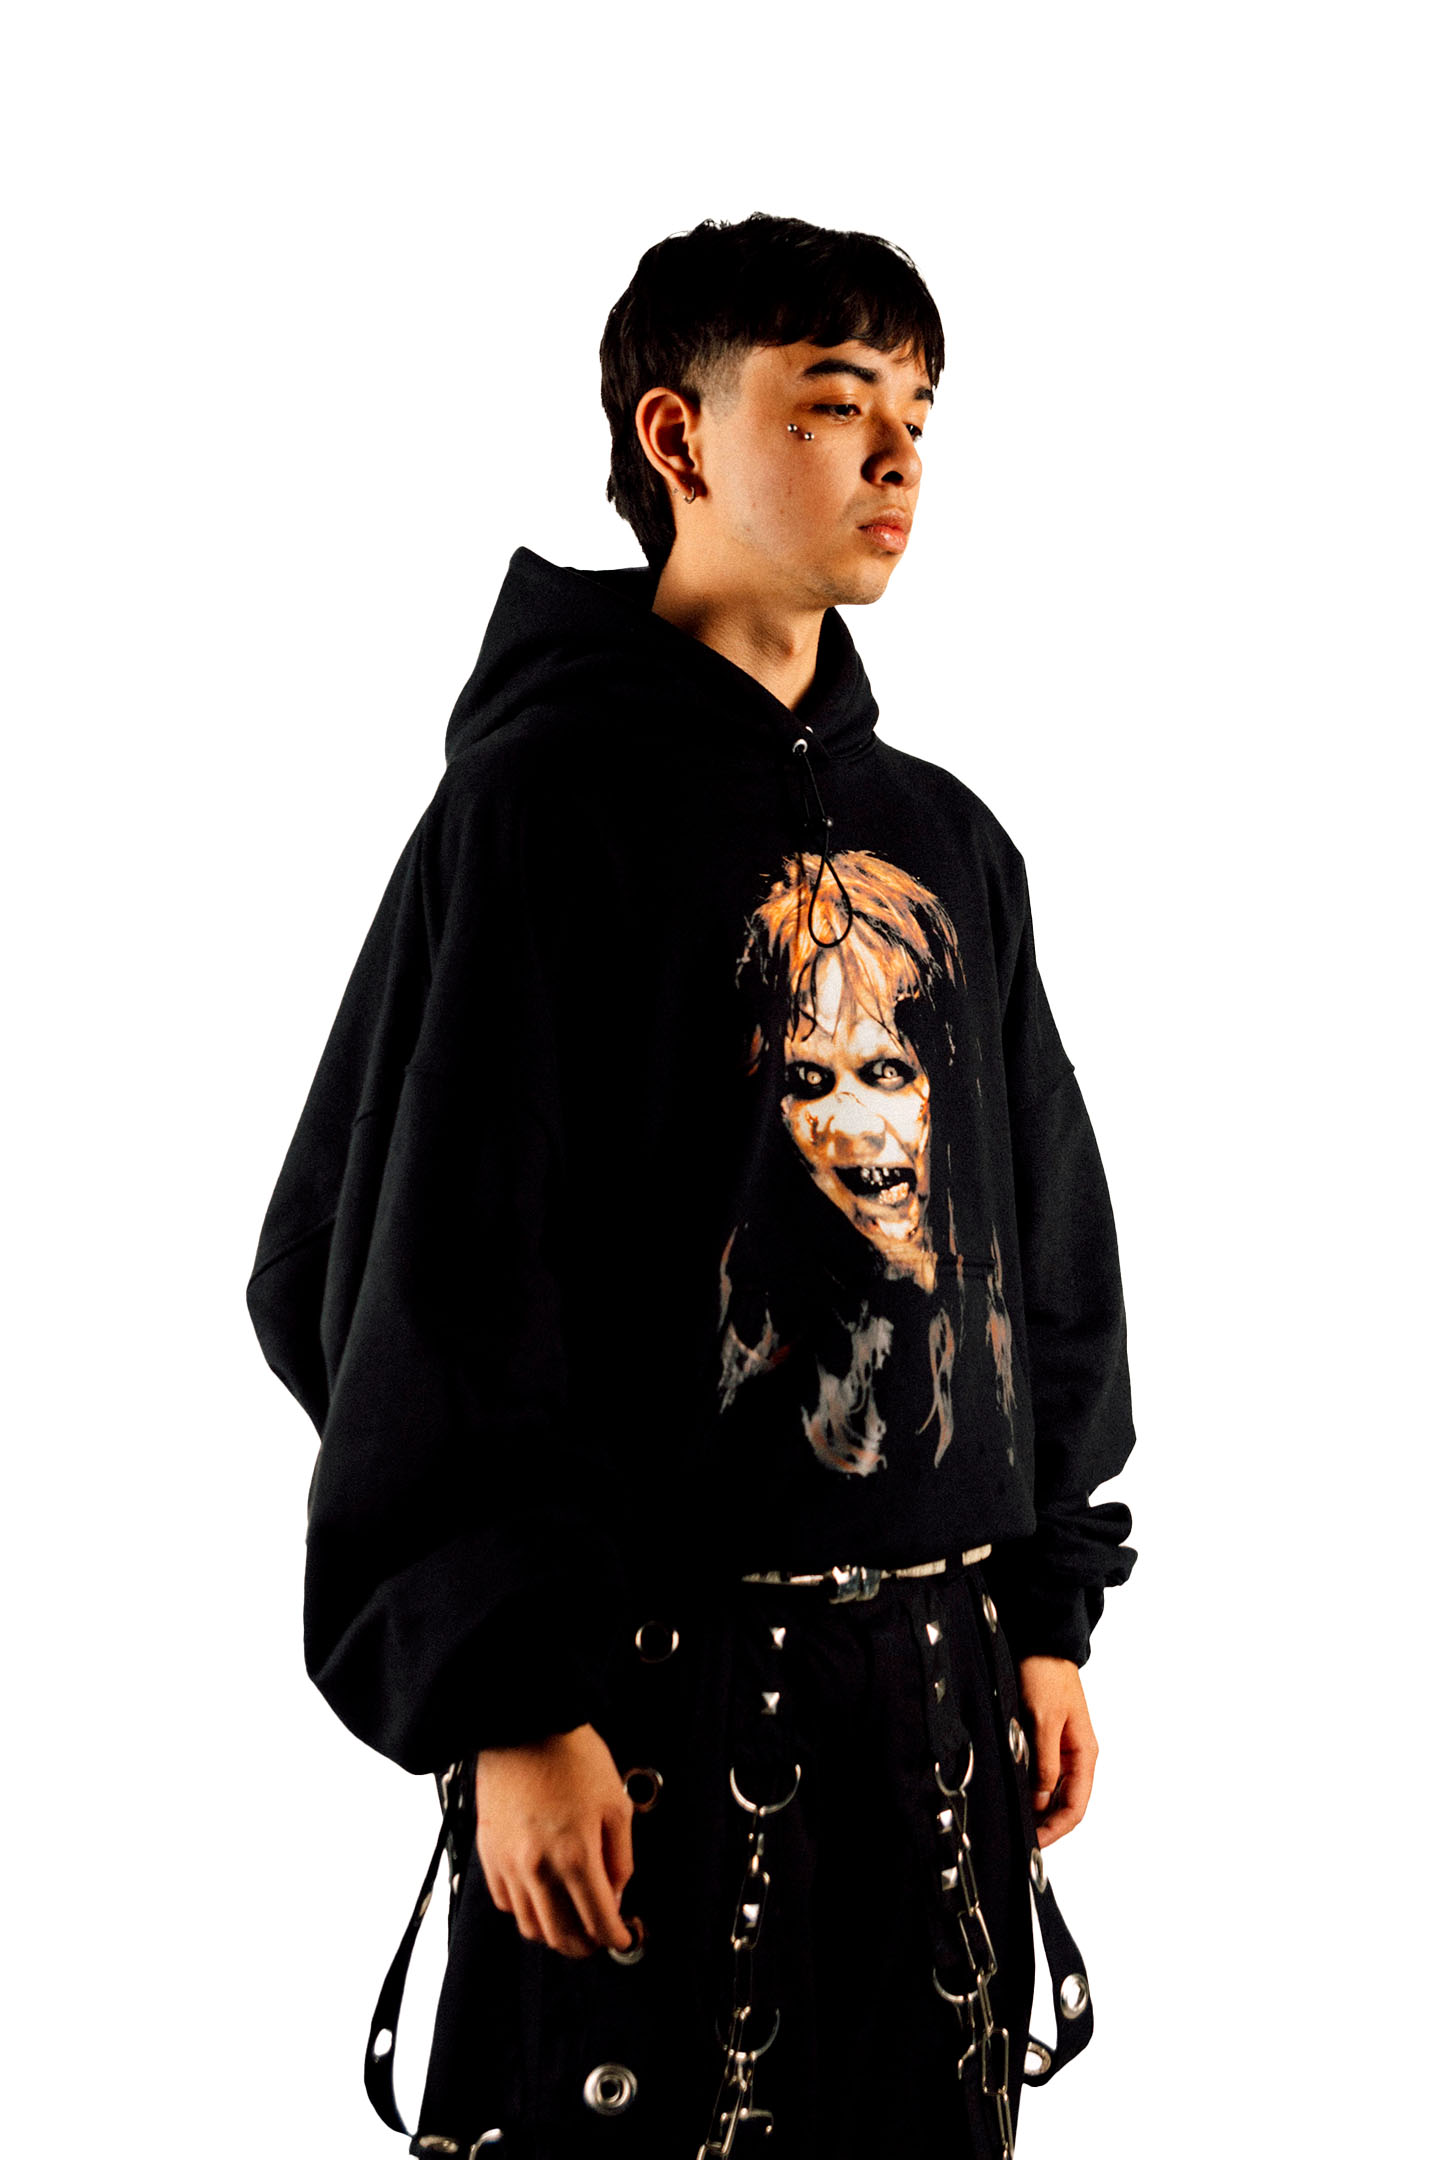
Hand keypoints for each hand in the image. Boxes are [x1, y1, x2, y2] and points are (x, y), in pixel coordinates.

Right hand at [473, 1723, 634, 1958]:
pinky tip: (539, 1901)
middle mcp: (539, 1869)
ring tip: (569, 1925)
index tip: (622, 1939)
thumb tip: (617, 1894)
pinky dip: (524, 1912)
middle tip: (598, 1940)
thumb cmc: (573, 1758)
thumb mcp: (616, 1803)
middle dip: (584, 1946)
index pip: (598, 1920)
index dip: (614, 1937)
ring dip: (553, 1935)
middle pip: (561, 1934)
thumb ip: (620, 1857)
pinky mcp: (489, 1853)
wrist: (523, 1726)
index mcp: (576, 1856)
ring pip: (529, 1926)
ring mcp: (509, 1864)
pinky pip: (504, 1902)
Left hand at [1015, 1656, 1097, 1848]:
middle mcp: (1076, 1756)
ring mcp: (1061, 1748)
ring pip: (1052, 1791)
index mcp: (1084, 1754)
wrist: (1041, 1643)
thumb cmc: (1046, 1677)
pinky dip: (1029, 1788)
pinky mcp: (1046, 1738)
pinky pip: (1041, 1773)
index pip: (1075, 1807)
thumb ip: (1045, 1762)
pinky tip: (1013, 1793)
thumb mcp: (1043, 1721)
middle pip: (1065, 1804)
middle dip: (1045, 1825)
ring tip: (1012, 1820)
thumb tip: (1042, 1801)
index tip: (1034, 1844)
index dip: (1056, 1830)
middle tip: (1017, 1838)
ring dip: (1036, 1808)